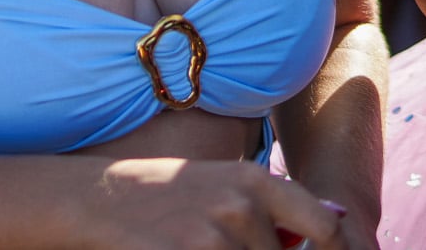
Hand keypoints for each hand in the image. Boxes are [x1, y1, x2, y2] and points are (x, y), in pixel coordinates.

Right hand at [81, 159, 343, 249]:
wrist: (94, 198)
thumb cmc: (162, 196)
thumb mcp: (221, 186)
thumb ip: (272, 211)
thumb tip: (331, 226)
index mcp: (255, 182)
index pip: (326, 228)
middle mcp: (240, 207)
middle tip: (215, 244)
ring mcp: (211, 237)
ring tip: (193, 245)